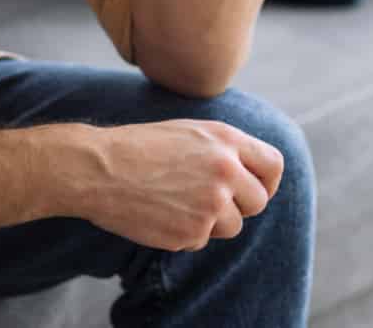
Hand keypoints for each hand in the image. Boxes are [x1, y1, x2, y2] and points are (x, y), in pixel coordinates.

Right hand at [73, 119, 283, 251]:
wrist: (99, 169)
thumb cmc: (140, 146)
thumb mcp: (190, 132)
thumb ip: (225, 149)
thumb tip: (253, 173)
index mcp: (226, 140)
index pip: (273, 165)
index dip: (267, 181)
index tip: (254, 189)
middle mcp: (225, 171)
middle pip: (258, 201)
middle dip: (240, 205)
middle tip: (212, 202)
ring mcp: (210, 204)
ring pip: (232, 226)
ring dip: (212, 222)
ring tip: (177, 203)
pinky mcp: (191, 233)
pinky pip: (201, 240)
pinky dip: (185, 233)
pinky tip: (161, 214)